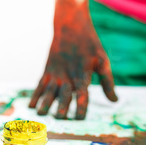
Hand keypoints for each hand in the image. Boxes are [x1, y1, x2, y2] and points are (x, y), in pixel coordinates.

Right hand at [29, 0, 117, 118]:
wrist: (70, 25)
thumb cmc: (90, 44)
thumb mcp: (102, 60)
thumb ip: (107, 82)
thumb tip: (114, 101)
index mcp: (83, 74)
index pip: (82, 94)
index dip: (80, 107)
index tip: (79, 119)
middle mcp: (68, 75)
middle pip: (63, 95)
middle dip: (61, 108)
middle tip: (60, 119)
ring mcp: (56, 73)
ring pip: (49, 92)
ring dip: (45, 104)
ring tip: (42, 115)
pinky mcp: (47, 71)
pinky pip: (39, 85)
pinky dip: (35, 96)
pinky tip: (31, 107)